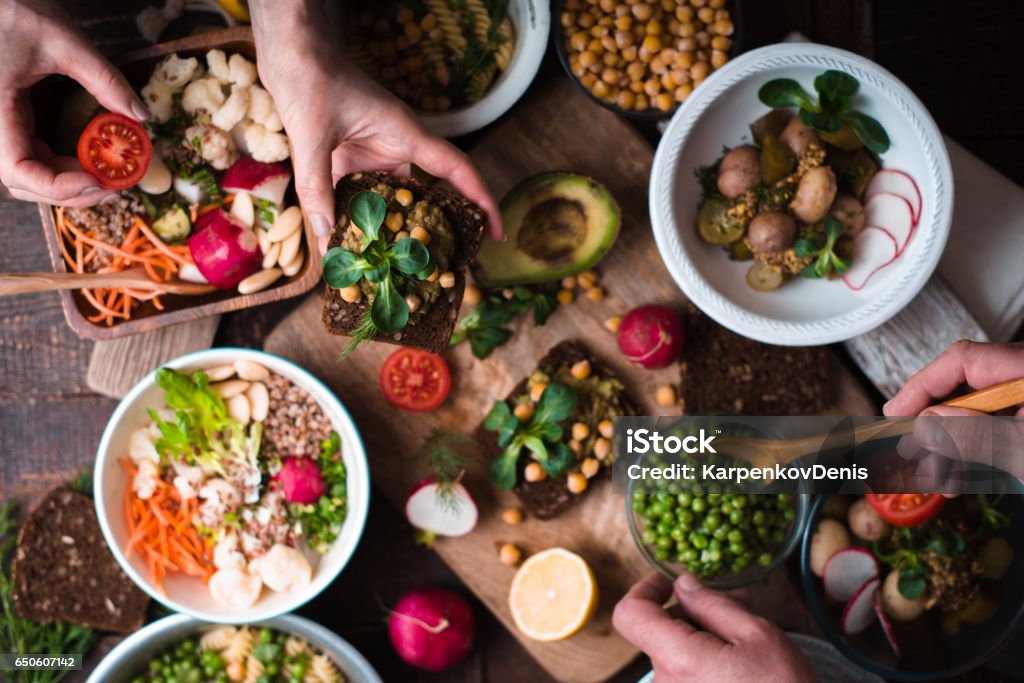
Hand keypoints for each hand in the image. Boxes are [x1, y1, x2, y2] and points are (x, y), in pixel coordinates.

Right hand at [0, 0, 148, 205]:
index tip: (98, 182)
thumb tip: (142, 116)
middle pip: (24, 182)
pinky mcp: (11, 123)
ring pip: (29, 175)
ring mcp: (2, 127)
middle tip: (115, 187)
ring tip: (109, 178)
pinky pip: (33, 157)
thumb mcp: (64, 41)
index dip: (57, 186)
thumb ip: (104, 79)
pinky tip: (92, 163)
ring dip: (69, 183)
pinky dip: (62, 168)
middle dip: (71, 192)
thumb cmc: (16, 11)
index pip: (17, 170)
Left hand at [249, 0, 502, 253]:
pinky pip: (361, 196)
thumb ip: (317, 185)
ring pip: (391, 200)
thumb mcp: (312, 135)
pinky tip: (346, 246)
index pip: (456, 170)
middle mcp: (396, 147)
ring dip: (390, 231)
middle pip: (426, 194)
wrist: (290, 54)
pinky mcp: (350, 159)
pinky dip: (357, 220)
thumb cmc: (310, 79)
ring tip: (391, 269)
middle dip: (433, 229)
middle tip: (440, 268)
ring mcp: (373, 154)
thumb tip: (327, 236)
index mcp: (405, 134)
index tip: (495, 231)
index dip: (480, 199)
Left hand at [613, 572, 814, 681]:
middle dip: (691, 610)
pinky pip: (684, 672)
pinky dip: (704, 655)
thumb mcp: (757, 635)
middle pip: (658, 630)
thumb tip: (683, 584)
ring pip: (674, 650)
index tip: (669, 581)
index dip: (645, 589)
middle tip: (733, 601)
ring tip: (744, 627)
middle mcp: (667, 682)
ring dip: (702, 632)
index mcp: (679, 659)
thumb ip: (714, 605)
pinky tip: (737, 653)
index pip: (629, 614)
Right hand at [882, 340, 1023, 488]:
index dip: (922, 386)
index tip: (895, 415)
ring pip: (975, 414)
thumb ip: (980, 435)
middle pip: (964, 388)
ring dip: (948, 449)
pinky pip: (991, 430)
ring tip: (934, 478)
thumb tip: (926, 425)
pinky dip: (971, 455)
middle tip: (910, 452)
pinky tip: (958, 478)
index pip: (963, 361)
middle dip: (933, 426)